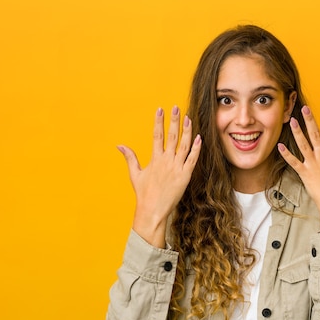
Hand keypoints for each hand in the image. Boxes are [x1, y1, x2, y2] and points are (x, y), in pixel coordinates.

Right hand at [117, 106, 201, 246]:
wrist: (153, 211)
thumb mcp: (135, 174)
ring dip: (187, 130)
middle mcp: (166, 161)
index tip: (160, 109)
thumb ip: (130, 157)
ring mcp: (177, 168)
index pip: (157, 135)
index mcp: (155, 159)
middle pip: (172, 136)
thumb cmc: (144, 194)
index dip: (159, 122)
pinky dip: (197, 149)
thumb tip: (119, 145)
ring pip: (185, 145)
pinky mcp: (186, 176)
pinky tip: (199, 138)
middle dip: (174, 120)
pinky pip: (193, 159)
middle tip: (176, 107)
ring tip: (188, 118)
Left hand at [278, 104, 319, 231]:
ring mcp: (313, 164)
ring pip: (303, 145)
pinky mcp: (305, 173)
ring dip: (297, 132)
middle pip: (315, 134)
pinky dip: (286, 154)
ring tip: (291, 121)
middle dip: (310, 120)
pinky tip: (280, 146)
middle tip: (304, 108)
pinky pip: (293, 162)